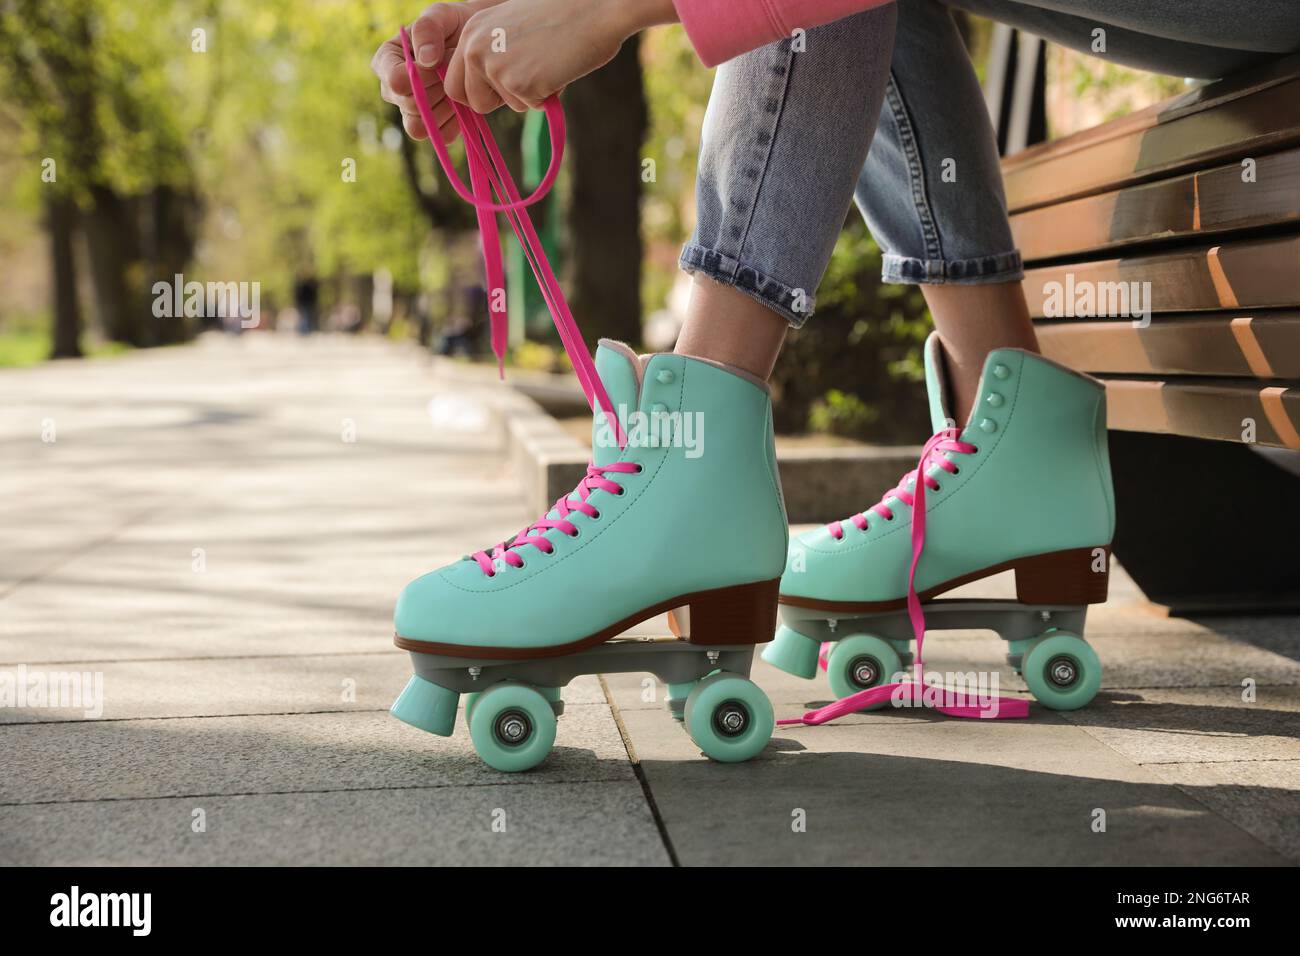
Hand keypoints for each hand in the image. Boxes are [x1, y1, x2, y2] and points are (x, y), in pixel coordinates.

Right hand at [371, 0, 504, 142]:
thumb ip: (428, 29)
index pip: (395, 82)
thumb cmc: (454, 26)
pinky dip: (456, 123)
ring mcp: (412, 111)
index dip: (419, 77)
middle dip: (438, 89)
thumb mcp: (441, 15)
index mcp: (387, 61)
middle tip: (453, 71)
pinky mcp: (434, 127)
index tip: (437, 62)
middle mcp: (393, 90)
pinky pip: (441, 136)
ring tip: (457, 86)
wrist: (477, 46)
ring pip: (422, 127)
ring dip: (446, 109)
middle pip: (411, 107)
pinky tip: (463, 103)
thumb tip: (426, 59)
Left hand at [444, 0, 677, 113]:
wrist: (593, 10)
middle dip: (497, 102)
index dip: (479, 92)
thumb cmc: (562, 15)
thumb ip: (495, 50)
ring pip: (506, 105)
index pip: (454, 82)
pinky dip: (545, 95)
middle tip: (525, 81)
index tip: (499, 91)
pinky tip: (557, 69)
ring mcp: (494, 66)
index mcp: (472, 30)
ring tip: (547, 63)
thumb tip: (494, 86)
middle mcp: (475, 48)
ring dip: (528, 95)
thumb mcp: (513, 26)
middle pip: (472, 101)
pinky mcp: (517, 84)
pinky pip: (529, 106)